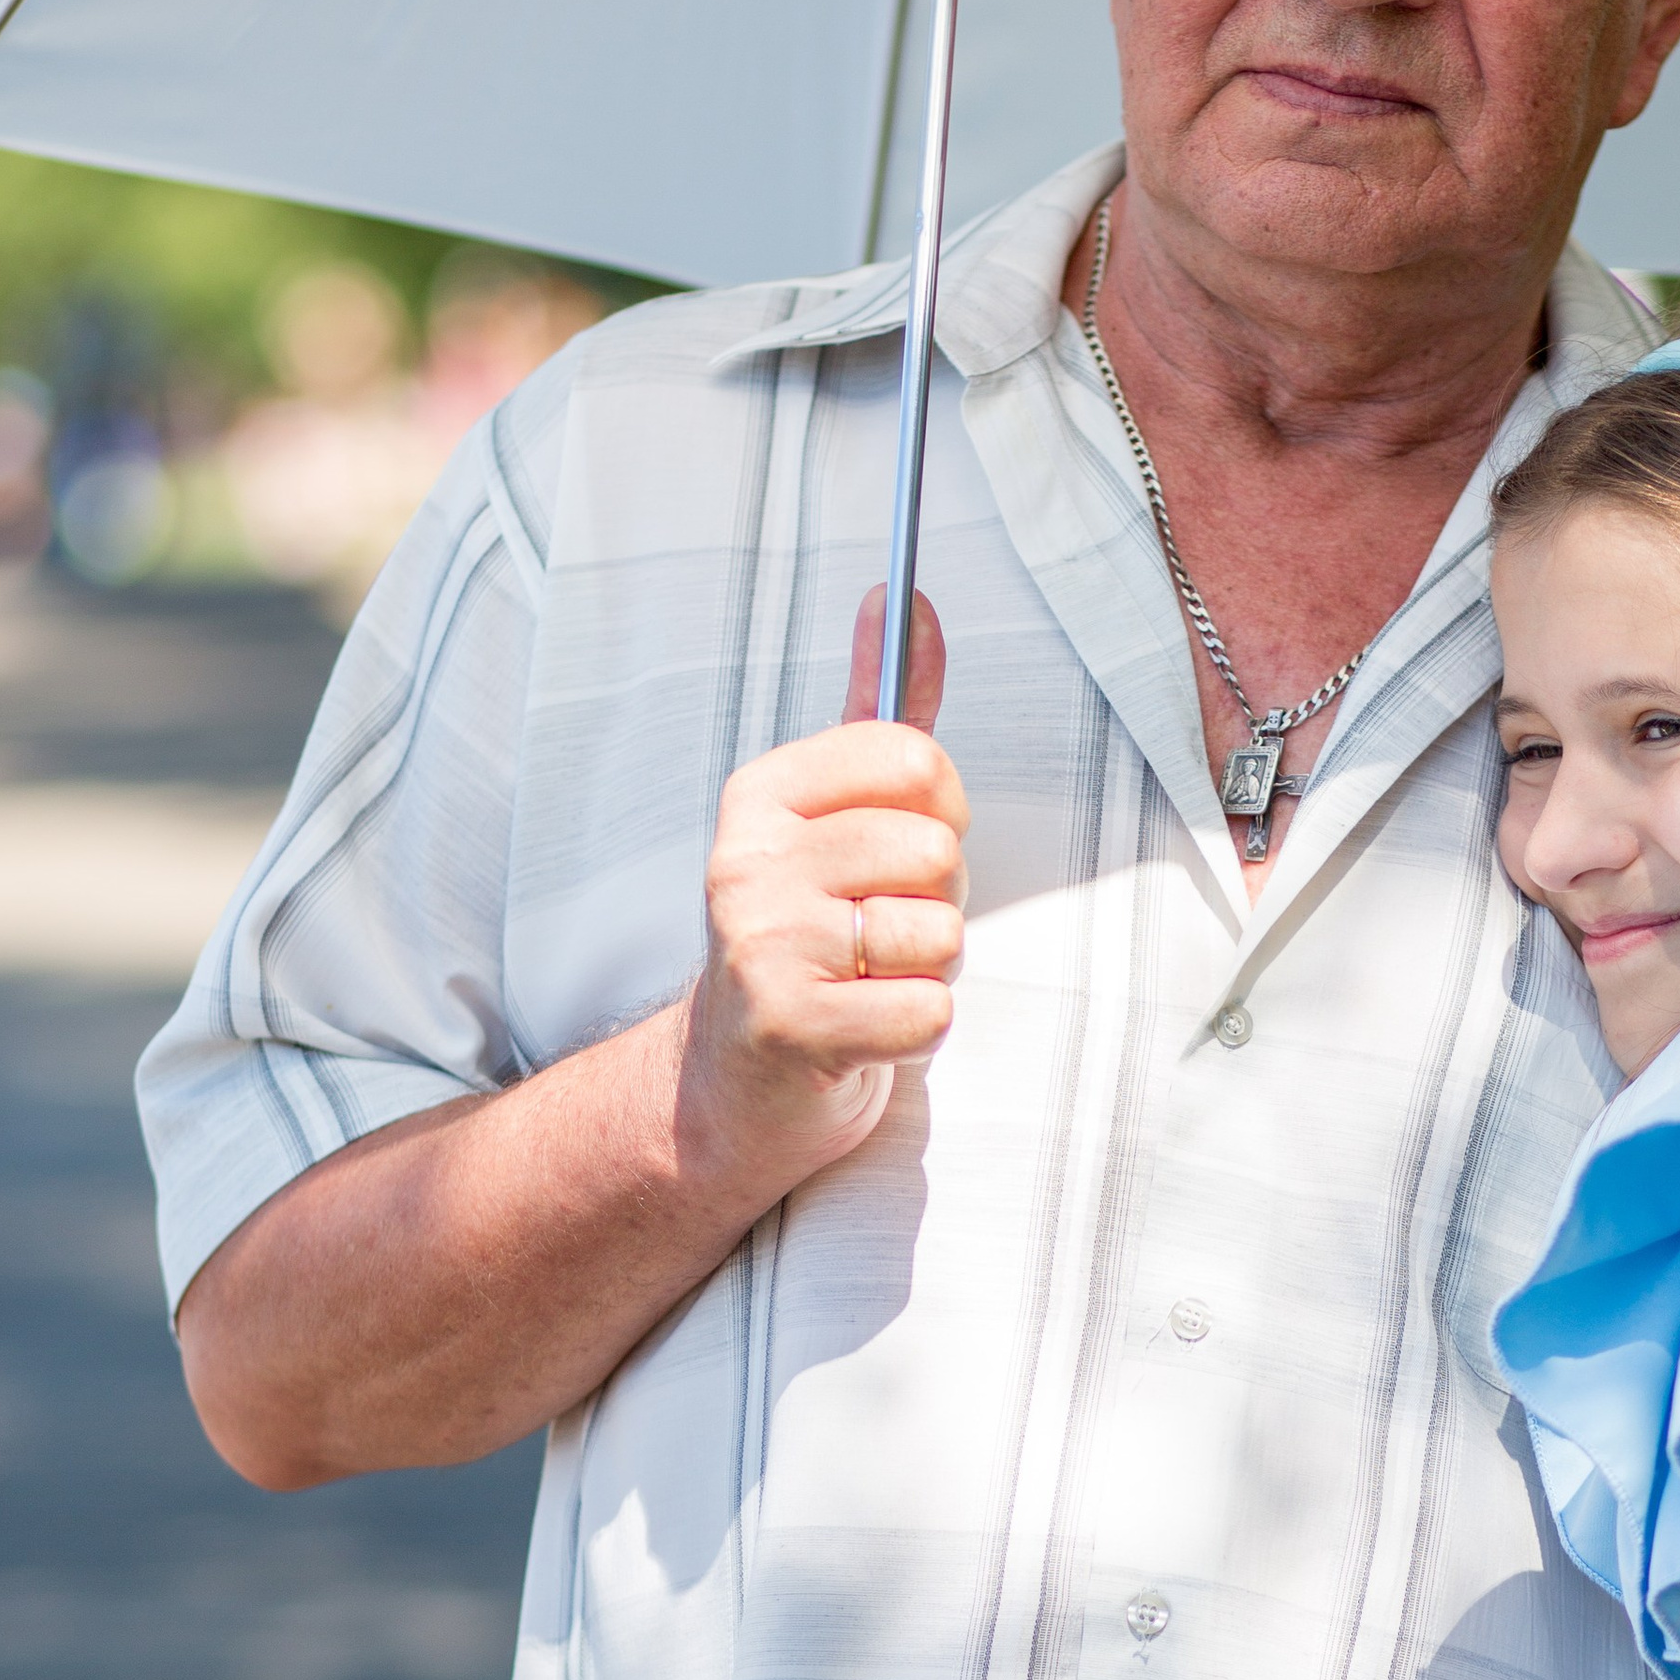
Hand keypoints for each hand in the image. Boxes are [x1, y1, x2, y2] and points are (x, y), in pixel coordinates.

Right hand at [676, 586, 967, 1195]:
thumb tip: (903, 600)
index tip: (895, 852)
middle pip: (935, 850)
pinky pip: (928, 1011)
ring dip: (925, 970)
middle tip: (875, 933)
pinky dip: (916, 1031)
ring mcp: (762, 944)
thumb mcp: (838, 817)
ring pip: (939, 933)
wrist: (740, 1079)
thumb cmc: (813, 935)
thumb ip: (882, 715)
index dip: (939, 813)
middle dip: (933, 902)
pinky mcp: (789, 1027)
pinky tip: (864, 1028)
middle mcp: (747, 860)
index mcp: (761, 795)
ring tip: (865, 980)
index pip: (916, 759)